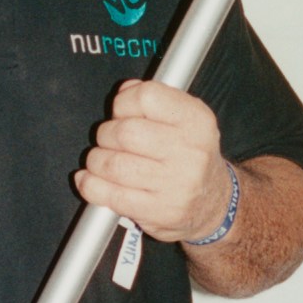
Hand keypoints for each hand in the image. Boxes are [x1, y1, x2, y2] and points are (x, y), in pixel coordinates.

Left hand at [74, 79, 233, 245]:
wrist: (213, 204)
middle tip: (109, 141)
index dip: (123, 103)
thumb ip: (154, 100)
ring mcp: (175, 185)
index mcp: (196, 121)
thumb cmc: (190, 156)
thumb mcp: (185, 120)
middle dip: (106, 134)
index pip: (146, 97)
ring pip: (112, 164)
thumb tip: (124, 90)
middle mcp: (190, 152)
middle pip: (124, 132)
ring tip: (102, 161)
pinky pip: (109, 195)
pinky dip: (90, 185)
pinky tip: (91, 180)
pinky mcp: (159, 212)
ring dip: (96, 161)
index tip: (121, 113)